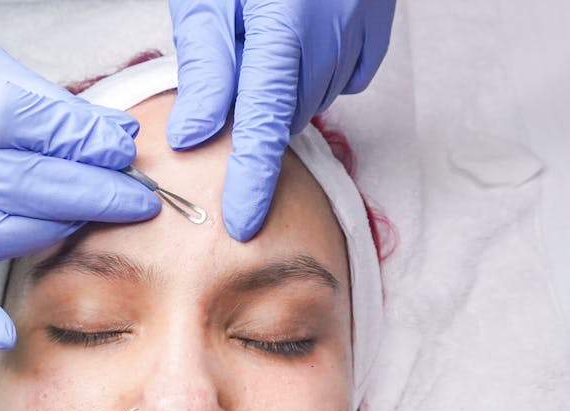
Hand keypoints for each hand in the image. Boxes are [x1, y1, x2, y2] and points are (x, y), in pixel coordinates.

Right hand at [0, 10, 158, 346]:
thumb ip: (40, 101)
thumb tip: (110, 137)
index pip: (9, 119)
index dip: (73, 138)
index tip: (120, 147)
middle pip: (2, 182)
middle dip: (80, 193)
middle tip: (132, 197)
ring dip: (43, 235)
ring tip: (88, 223)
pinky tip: (4, 333)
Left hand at [167, 0, 395, 240]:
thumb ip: (206, 66)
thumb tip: (195, 137)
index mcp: (284, 27)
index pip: (264, 123)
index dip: (252, 178)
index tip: (241, 224)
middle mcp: (331, 39)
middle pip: (283, 114)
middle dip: (253, 115)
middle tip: (231, 73)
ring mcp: (361, 37)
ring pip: (308, 98)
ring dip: (280, 91)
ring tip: (263, 43)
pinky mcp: (375, 35)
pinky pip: (337, 77)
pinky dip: (311, 73)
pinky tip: (298, 42)